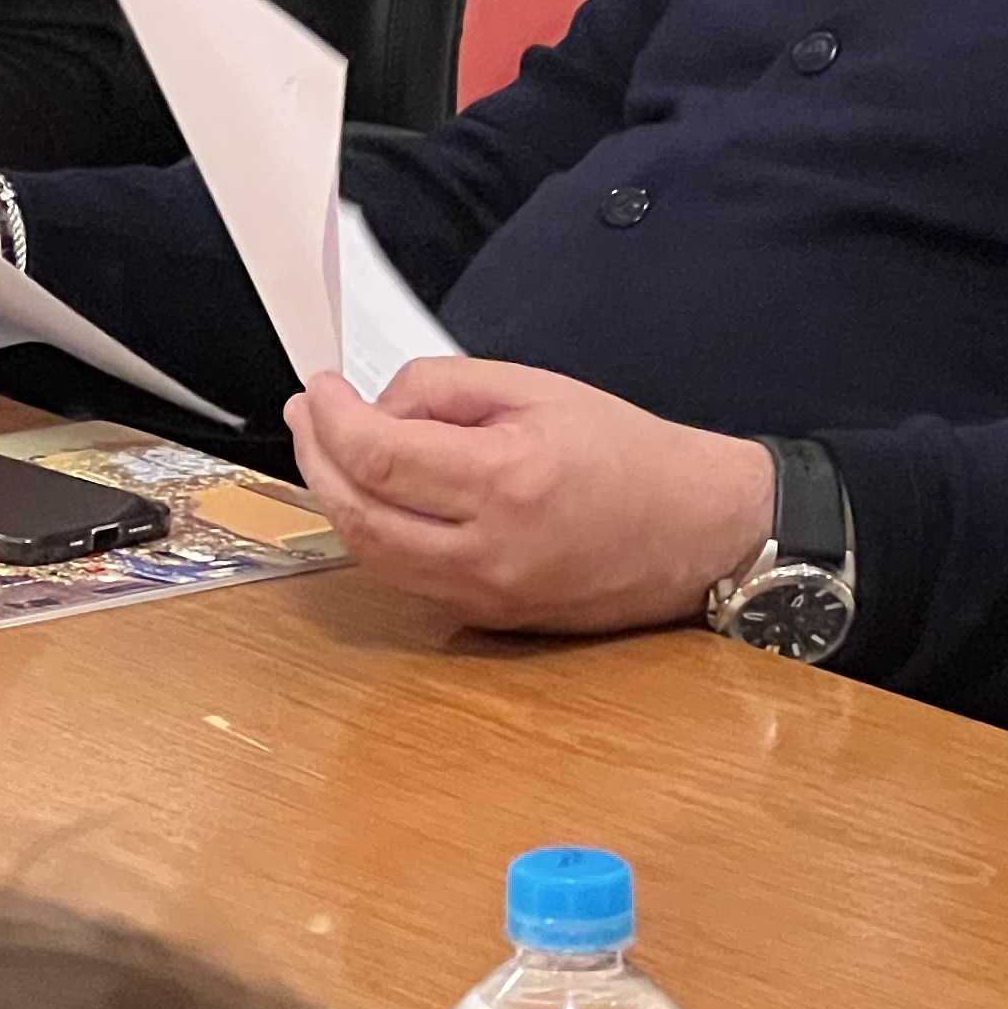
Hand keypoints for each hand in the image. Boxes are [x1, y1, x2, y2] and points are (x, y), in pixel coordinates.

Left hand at [284, 359, 777, 635]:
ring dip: (336, 501)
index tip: (320, 388)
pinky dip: (376, 535)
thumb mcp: (538, 388)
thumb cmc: (630, 455)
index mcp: (506, 482)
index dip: (331, 419)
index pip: (378, 458)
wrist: (700, 530)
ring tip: (326, 450)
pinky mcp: (492, 620)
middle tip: (307, 415)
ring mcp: (489, 596)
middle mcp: (490, 552)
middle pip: (358, 515)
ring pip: (373, 556)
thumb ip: (447, 388)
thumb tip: (377, 405)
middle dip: (316, 458)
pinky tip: (373, 496)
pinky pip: (409, 579)